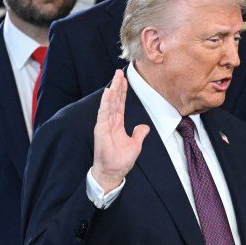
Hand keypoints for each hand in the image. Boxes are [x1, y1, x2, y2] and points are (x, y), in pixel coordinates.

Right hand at [92, 70, 149, 192]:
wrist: (113, 172)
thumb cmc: (121, 161)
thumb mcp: (135, 145)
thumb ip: (139, 134)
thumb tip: (144, 127)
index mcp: (117, 124)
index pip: (120, 104)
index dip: (122, 92)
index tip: (124, 79)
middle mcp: (110, 122)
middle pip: (114, 100)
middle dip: (117, 86)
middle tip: (119, 72)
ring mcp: (104, 125)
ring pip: (109, 104)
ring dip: (113, 90)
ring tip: (116, 77)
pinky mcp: (101, 130)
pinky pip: (104, 113)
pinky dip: (106, 102)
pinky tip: (109, 92)